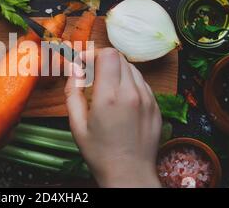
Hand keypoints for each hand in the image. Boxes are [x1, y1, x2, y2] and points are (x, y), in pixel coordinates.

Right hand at [64, 48, 161, 187]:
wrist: (130, 174)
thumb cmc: (100, 153)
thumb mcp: (77, 125)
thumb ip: (72, 92)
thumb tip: (73, 69)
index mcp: (109, 97)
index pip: (108, 54)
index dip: (93, 54)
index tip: (83, 63)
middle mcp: (132, 93)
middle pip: (120, 57)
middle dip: (102, 61)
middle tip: (91, 75)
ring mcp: (148, 98)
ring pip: (132, 68)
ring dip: (116, 71)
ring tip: (106, 88)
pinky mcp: (156, 105)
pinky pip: (142, 82)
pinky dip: (129, 82)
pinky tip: (121, 98)